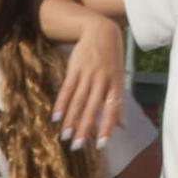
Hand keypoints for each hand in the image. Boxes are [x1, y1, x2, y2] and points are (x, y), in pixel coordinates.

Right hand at [53, 17, 123, 150]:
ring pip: (78, 101)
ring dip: (71, 120)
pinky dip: (61, 104)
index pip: (112, 109)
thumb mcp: (118, 79)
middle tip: (77, 146)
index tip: (101, 145)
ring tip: (65, 137)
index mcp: (116, 85)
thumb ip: (117, 103)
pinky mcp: (75, 68)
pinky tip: (56, 117)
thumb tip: (121, 127)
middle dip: (84, 129)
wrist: (100, 30)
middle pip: (92, 109)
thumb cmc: (111, 58)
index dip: (107, 127)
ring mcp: (88, 74)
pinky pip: (67, 89)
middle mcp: (103, 81)